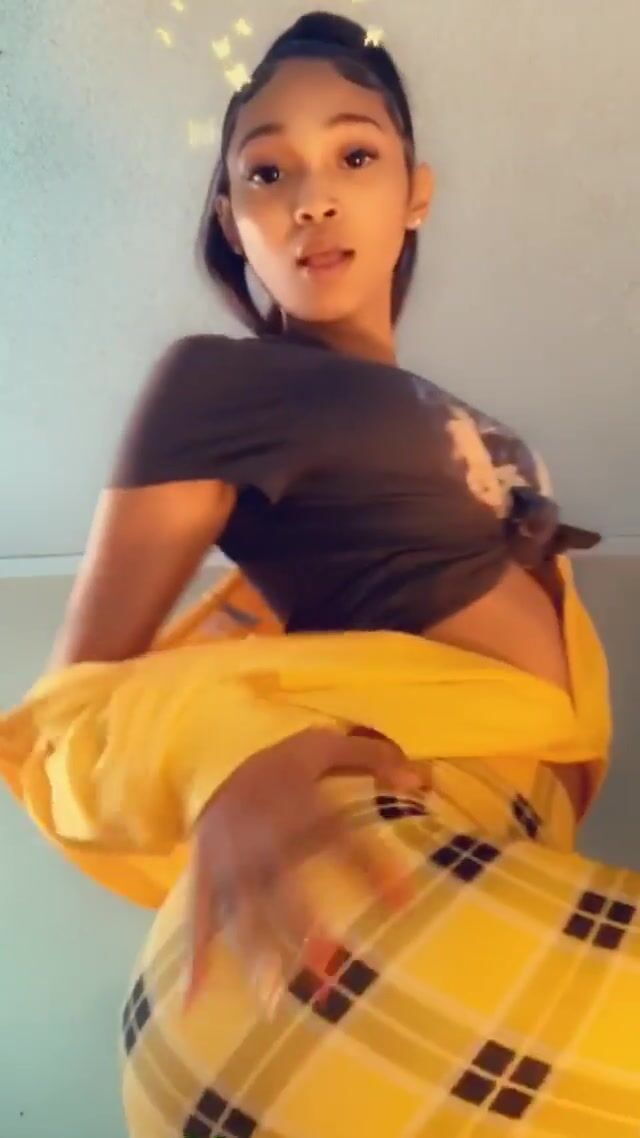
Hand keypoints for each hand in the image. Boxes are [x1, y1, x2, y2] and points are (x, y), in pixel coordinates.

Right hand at [185, 727, 425, 1013]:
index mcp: (297, 806)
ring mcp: (229, 863)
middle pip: (284, 880)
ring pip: (242, 910)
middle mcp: (262, 838)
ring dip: (256, 951)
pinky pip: (199, 919)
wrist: (206, 761)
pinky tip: (194, 998)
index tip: (405, 900)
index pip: (340, 838)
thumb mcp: (324, 745)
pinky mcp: (205, 879)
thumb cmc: (280, 766)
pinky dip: (196, 957)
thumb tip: (418, 779)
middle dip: (302, 917)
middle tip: (328, 955)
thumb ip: (373, 756)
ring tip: (272, 996)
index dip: (372, 866)